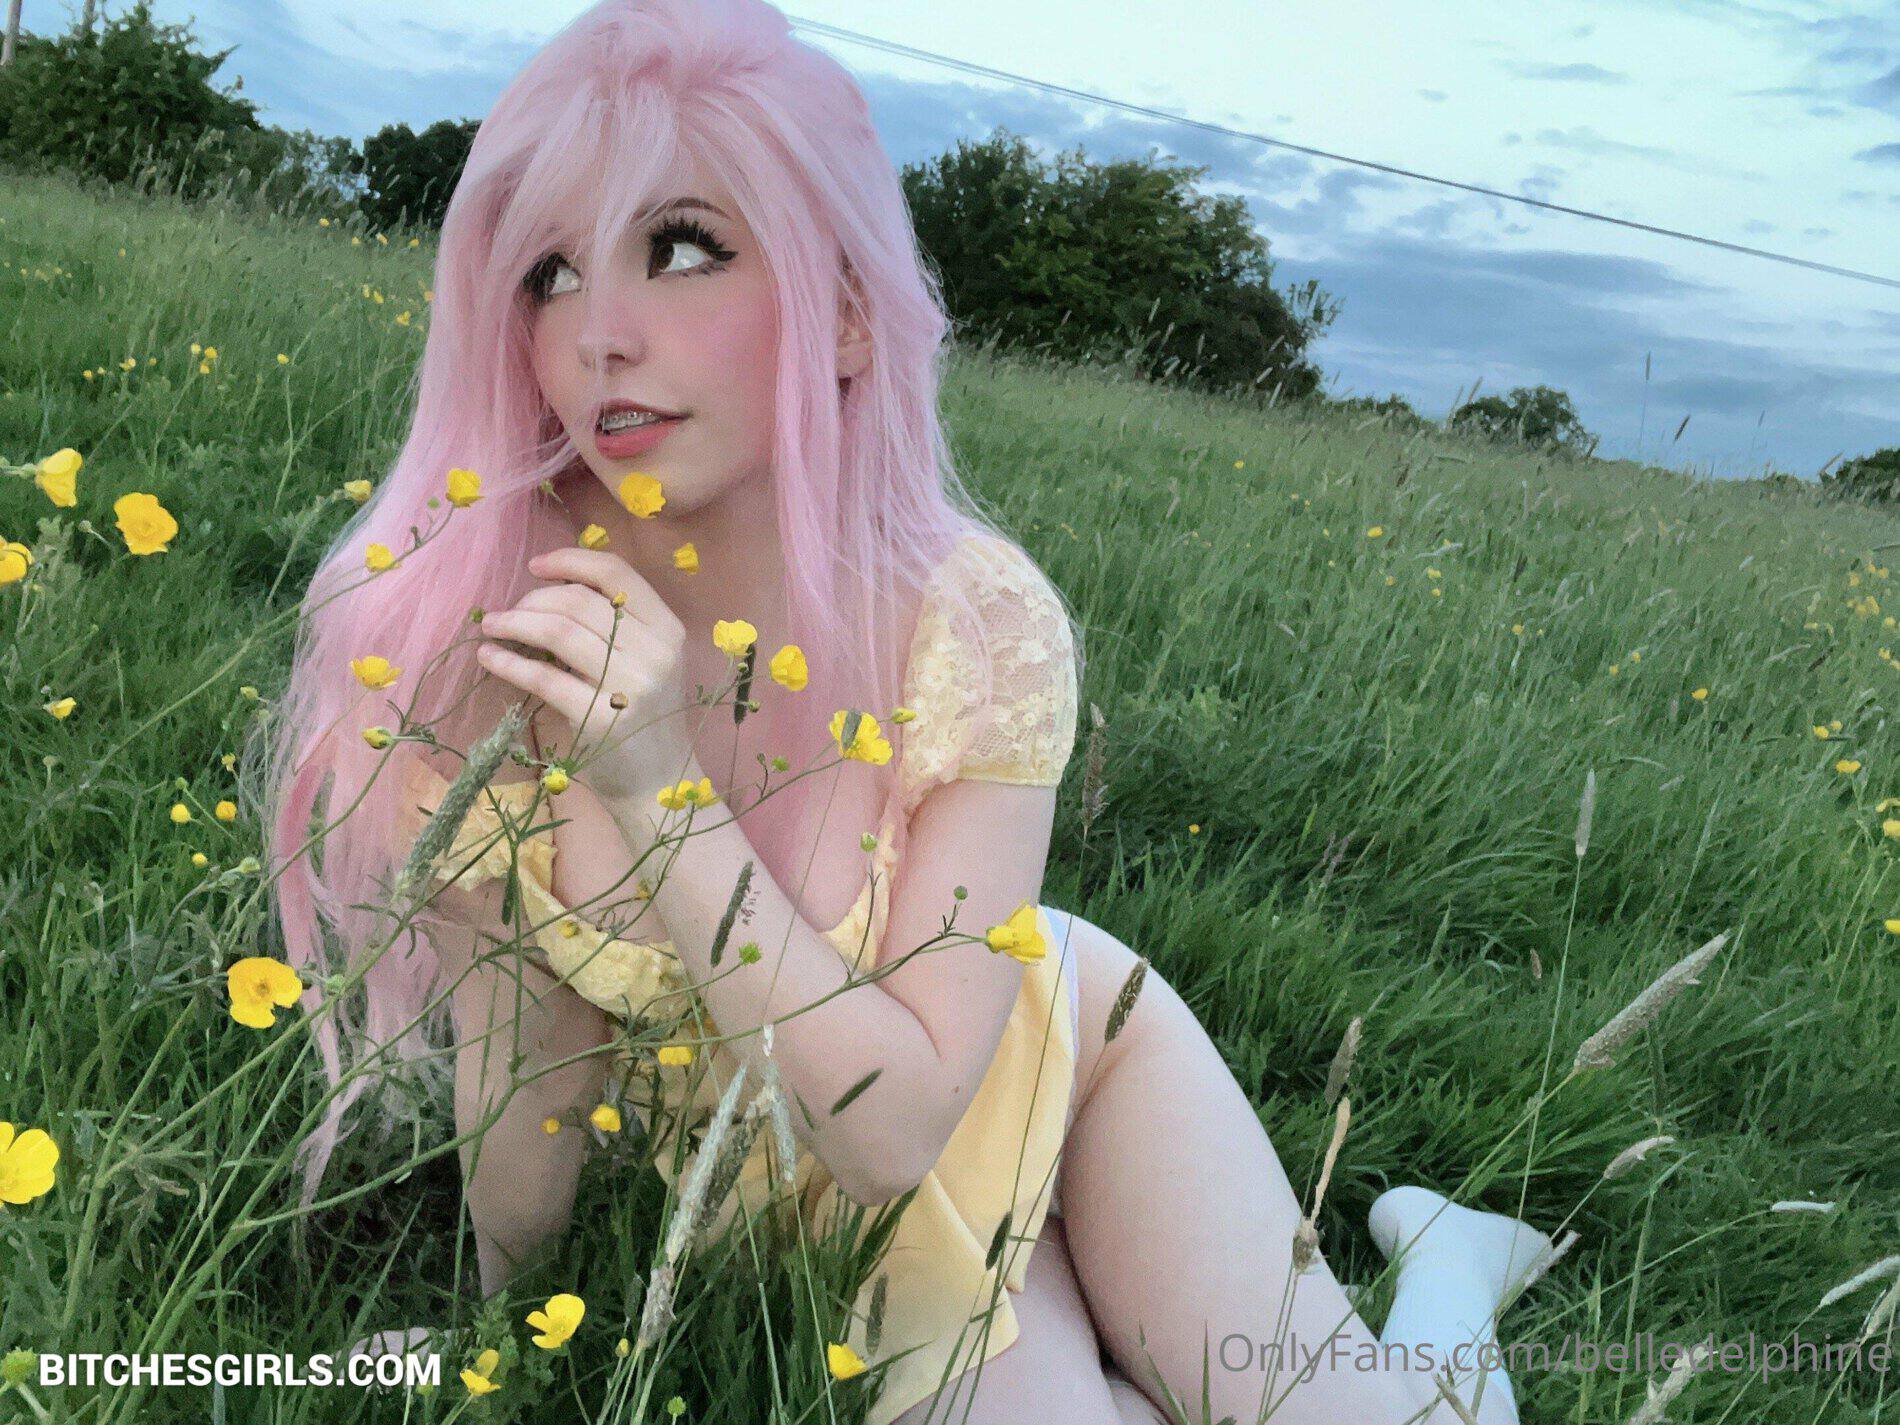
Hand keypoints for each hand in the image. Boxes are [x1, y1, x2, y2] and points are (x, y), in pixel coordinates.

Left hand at [474, 548, 693, 803]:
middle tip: (508, 612)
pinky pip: (543, 678)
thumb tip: (549, 590)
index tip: (535, 566)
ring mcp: (629, 687)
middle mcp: (655, 653)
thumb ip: (617, 626)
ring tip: (492, 626)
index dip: (570, 561)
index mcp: (668, 630)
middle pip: (579, 601)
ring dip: (515, 622)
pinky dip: (510, 662)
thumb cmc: (643, 715)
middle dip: (533, 599)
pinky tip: (491, 657)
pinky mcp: (598, 719)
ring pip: (559, 632)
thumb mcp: (647, 661)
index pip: (616, 574)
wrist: (658, 782)